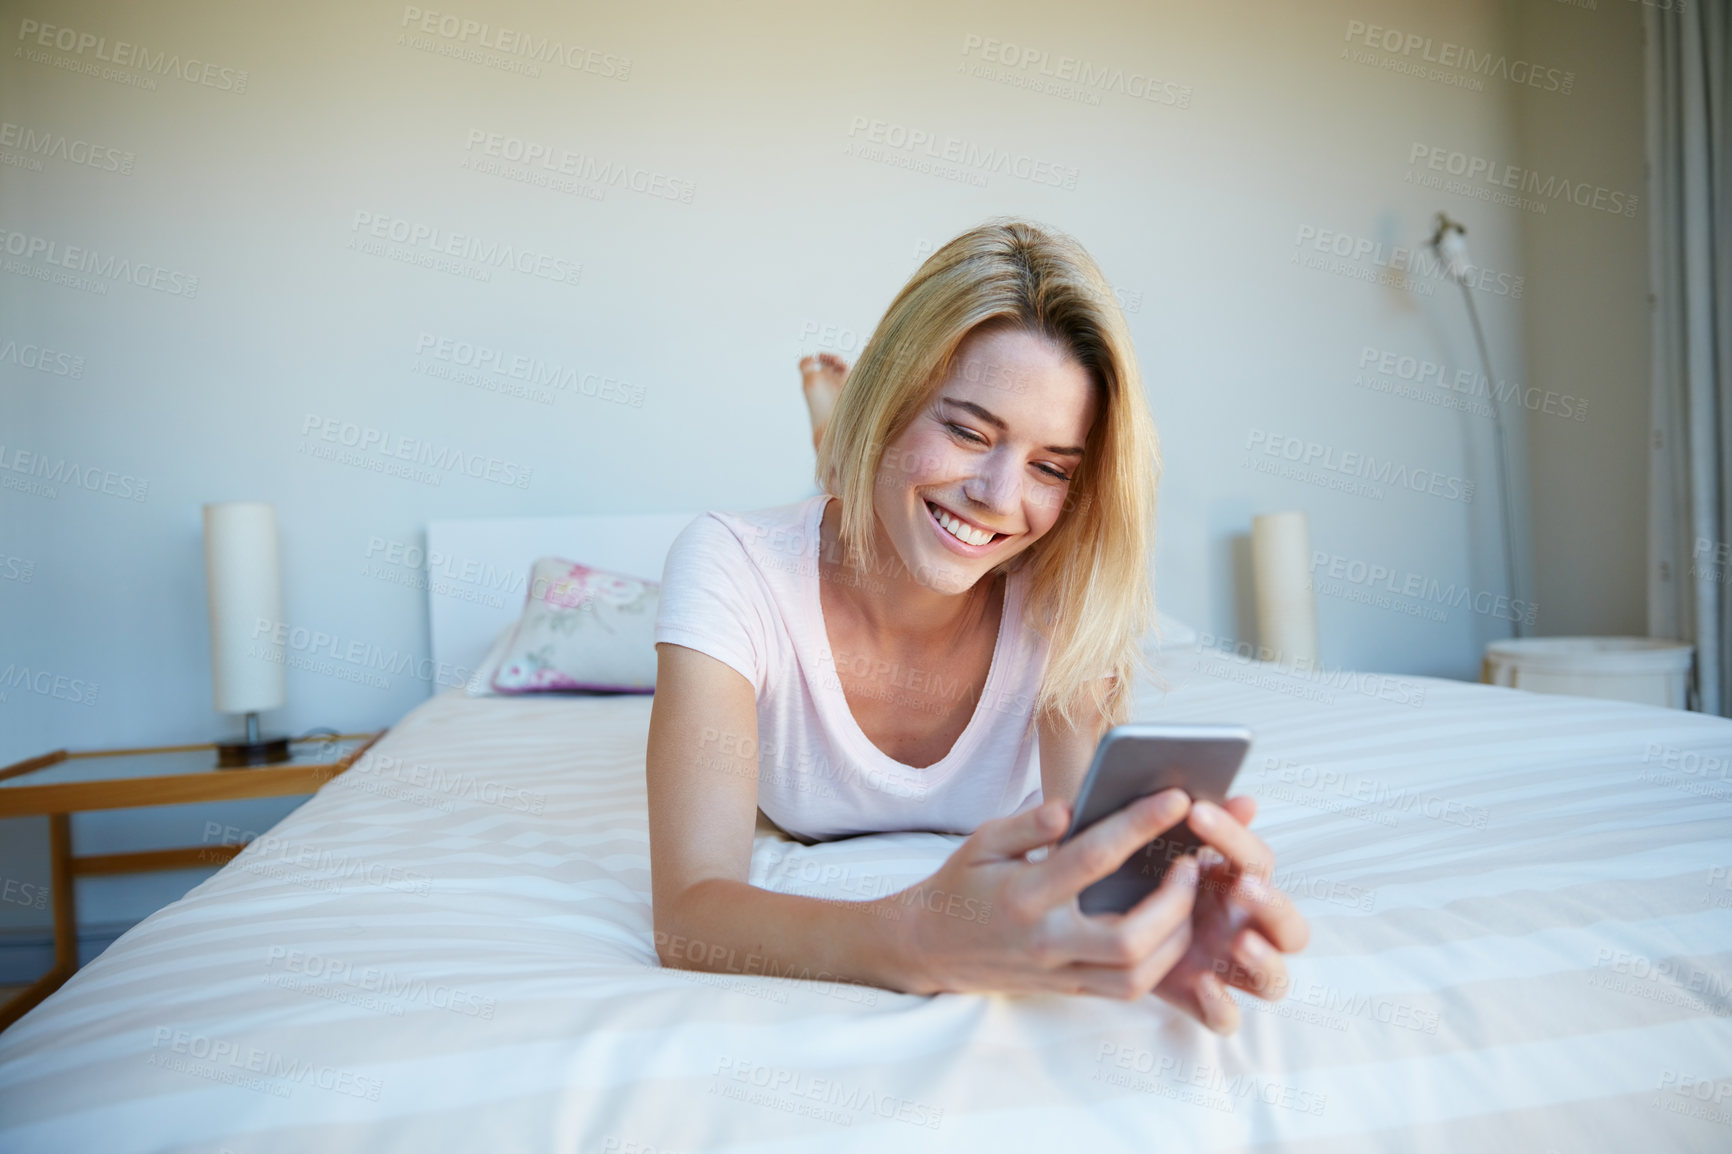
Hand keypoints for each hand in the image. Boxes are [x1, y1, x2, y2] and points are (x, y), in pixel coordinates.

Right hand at [888, 790, 1200, 998]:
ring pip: (1136, 975)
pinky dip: (1161, 960)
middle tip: (1191, 863)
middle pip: (1129, 937)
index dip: (1138, 825)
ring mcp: (1060, 971)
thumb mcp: (982, 842)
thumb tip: (1072, 806)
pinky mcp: (1070, 989)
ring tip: (1188, 894)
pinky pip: (1128, 988)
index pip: (1092, 857)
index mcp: (1023, 894)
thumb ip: (1027, 824)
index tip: (1176, 799)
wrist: (930, 947)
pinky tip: (1173, 925)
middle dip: (1174, 900)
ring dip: (1176, 937)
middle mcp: (1046, 940)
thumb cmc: (961, 885)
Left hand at [1152, 796, 1310, 1033]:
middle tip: (1243, 886)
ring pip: (1276, 980)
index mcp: (1242, 885)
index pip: (1260, 862)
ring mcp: (1232, 971)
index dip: (1238, 840)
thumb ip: (1199, 828)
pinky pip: (1228, 1019)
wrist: (1102, 923)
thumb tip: (1246, 800)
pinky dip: (1222, 1005)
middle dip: (1274, 907)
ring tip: (1240, 941)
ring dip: (1266, 961)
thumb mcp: (1161, 851)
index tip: (1198, 814)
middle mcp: (1249, 929)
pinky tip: (1203, 983)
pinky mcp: (1204, 1002)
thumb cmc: (1144, 878)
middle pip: (1292, 928)